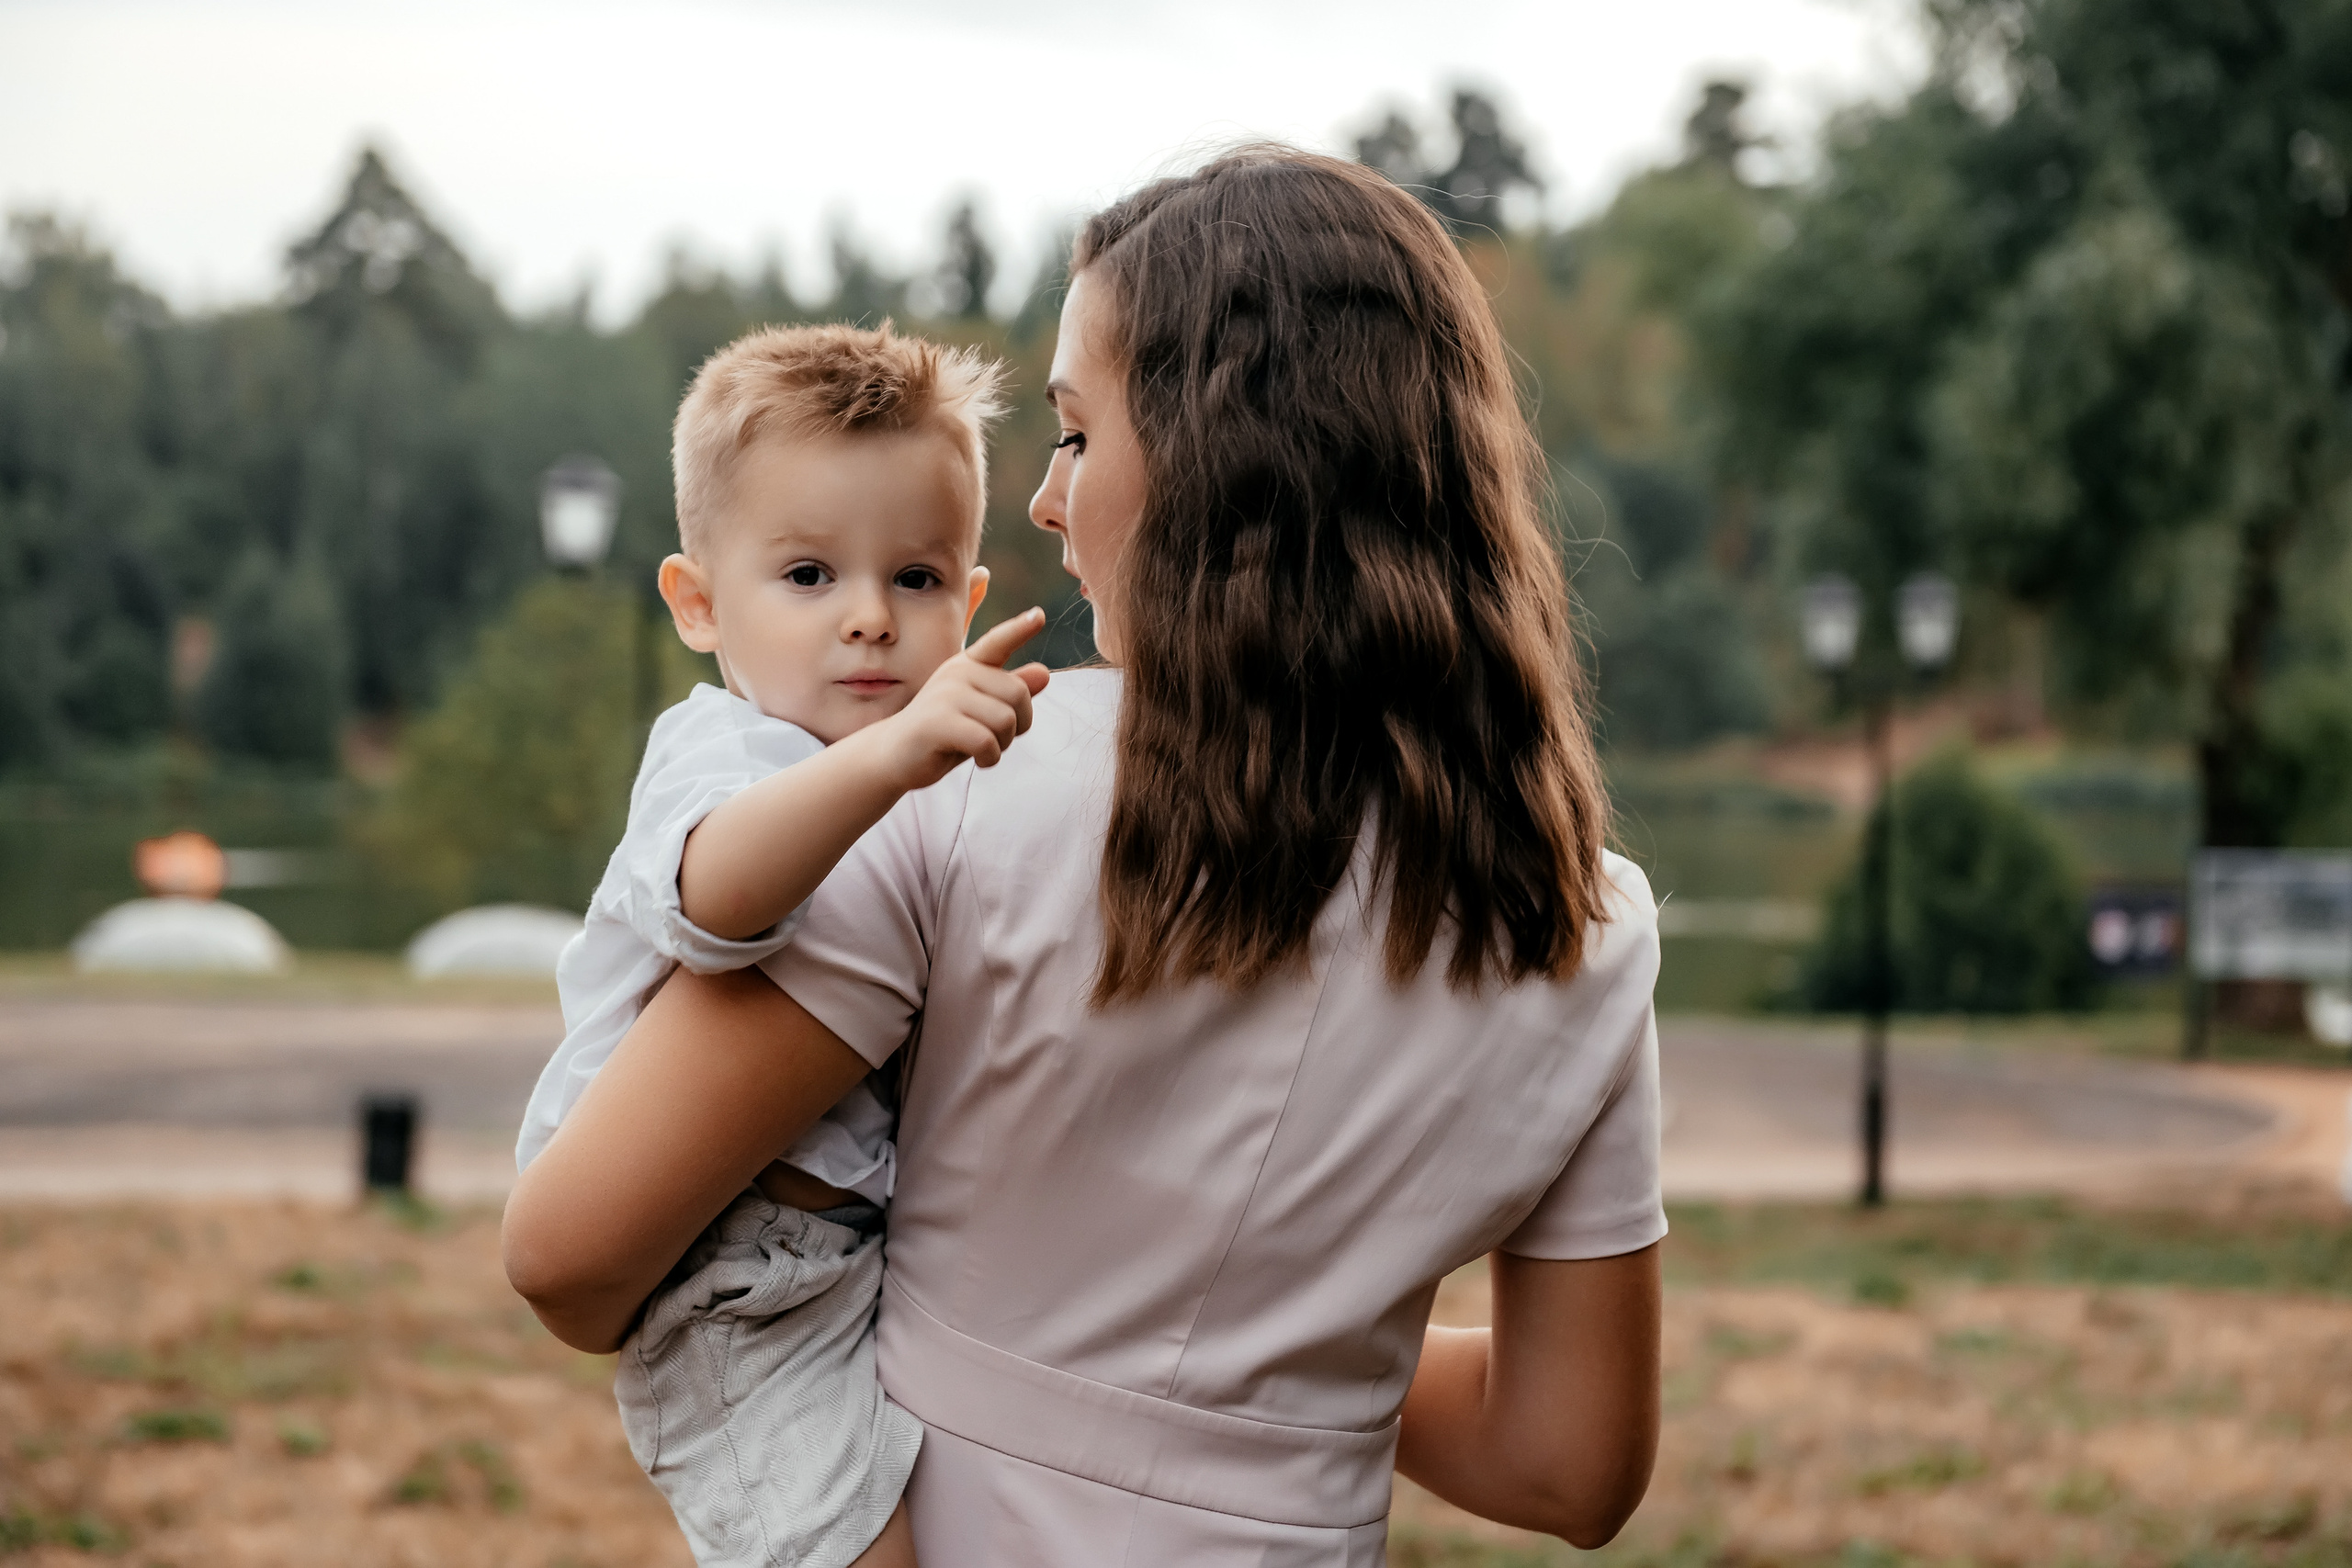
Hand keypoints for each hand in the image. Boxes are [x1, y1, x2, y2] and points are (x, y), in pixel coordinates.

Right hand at [872, 608, 1051, 790]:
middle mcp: (957, 673)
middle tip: (995, 738)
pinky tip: (979, 760)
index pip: (997, 642)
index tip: (1039, 615)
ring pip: (1006, 720)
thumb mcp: (981, 712)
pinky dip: (990, 757)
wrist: (895, 755)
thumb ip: (1010, 693)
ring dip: (1003, 744)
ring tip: (982, 749)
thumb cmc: (944, 733)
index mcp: (967, 665)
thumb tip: (1044, 673)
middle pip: (1018, 693)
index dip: (1020, 629)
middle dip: (1018, 725)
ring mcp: (945, 694)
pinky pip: (986, 740)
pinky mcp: (938, 721)